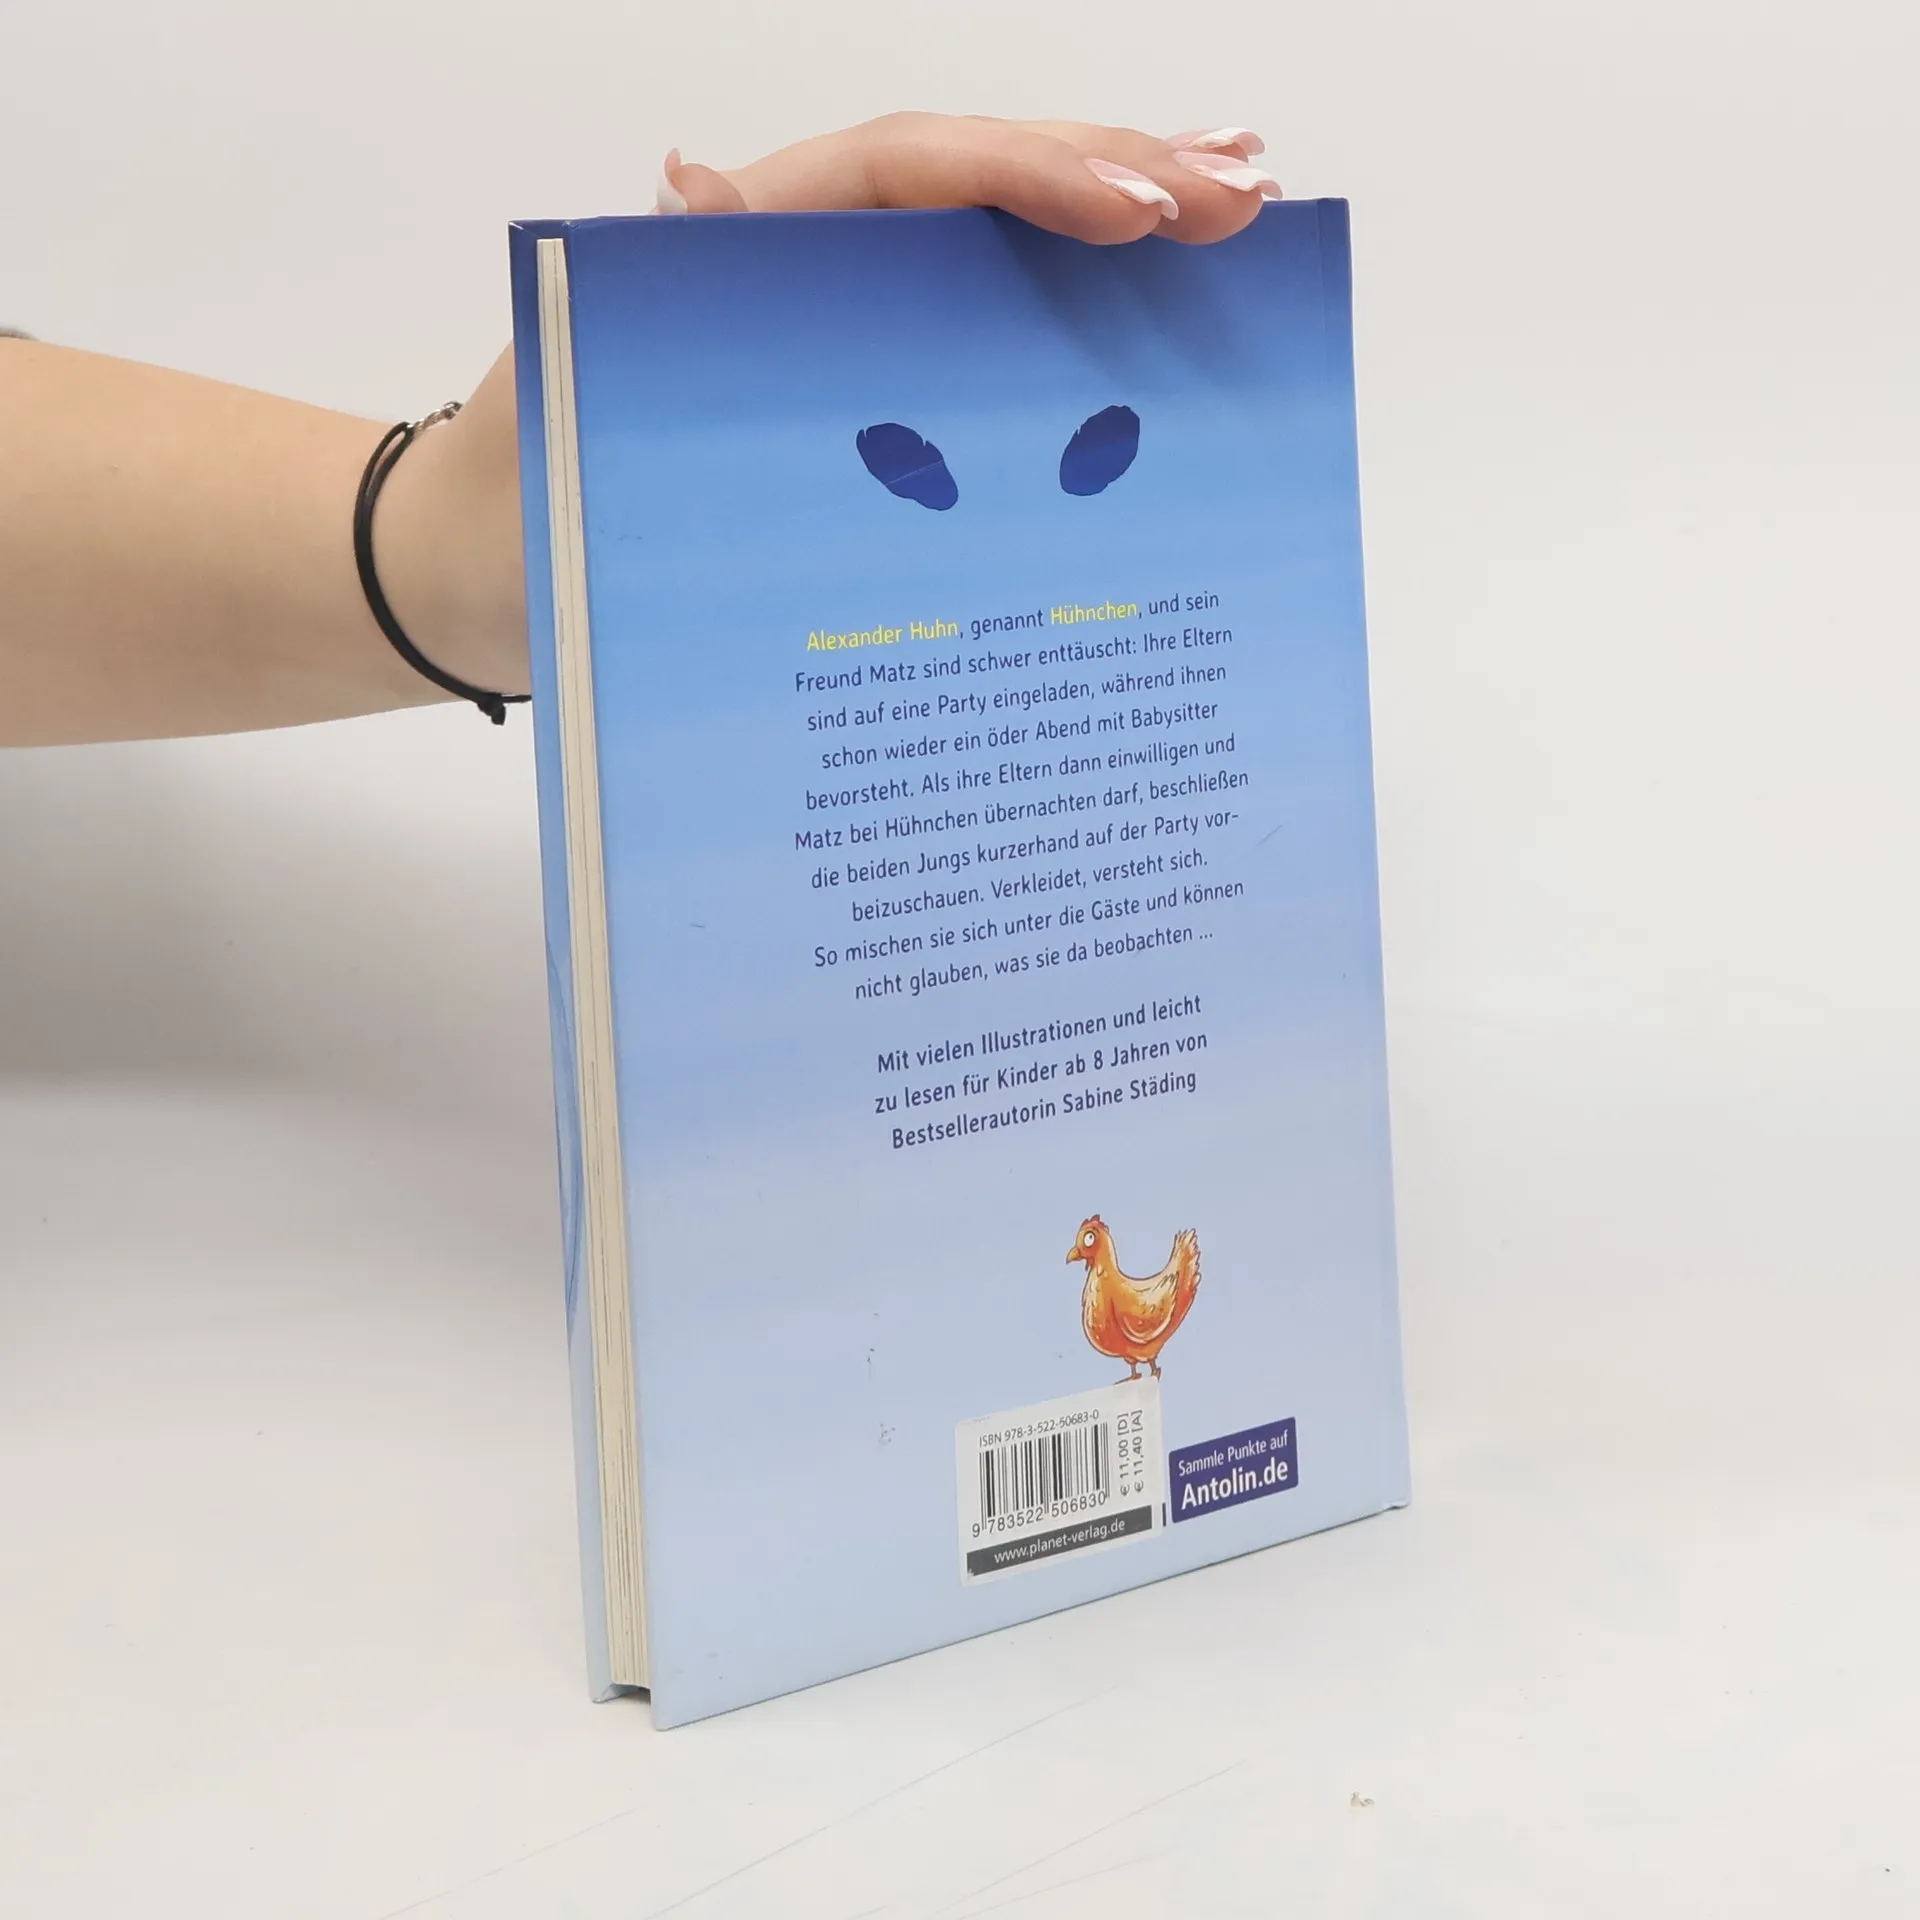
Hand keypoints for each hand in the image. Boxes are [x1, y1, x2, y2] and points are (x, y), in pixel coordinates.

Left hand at [392, 113, 1279, 703]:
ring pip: (1002, 273)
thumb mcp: (570, 395)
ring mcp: (856, 353)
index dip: (1029, 180)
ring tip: (1242, 215)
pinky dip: (1076, 353)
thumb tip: (689, 184)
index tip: (1141, 212)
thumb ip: (640, 301)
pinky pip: (986, 370)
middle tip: (1245, 190)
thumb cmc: (523, 495)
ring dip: (1120, 241)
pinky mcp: (877, 426)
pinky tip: (1160, 352)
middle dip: (1118, 177)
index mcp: (751, 250)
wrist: (487, 585)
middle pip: (984, 196)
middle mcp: (816, 280)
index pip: (913, 173)